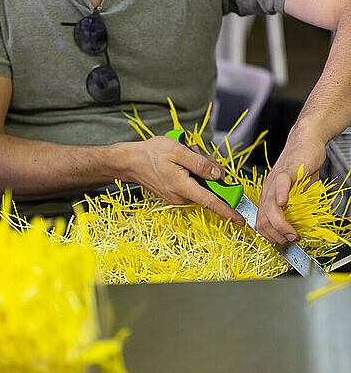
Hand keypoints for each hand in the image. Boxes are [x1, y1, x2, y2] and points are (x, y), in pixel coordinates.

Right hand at [126, 136, 244, 225]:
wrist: (130, 161)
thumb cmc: (151, 154)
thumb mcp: (177, 151)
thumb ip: (200, 164)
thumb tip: (218, 175)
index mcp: (183, 187)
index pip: (211, 202)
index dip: (228, 212)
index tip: (242, 221)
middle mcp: (182, 197)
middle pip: (209, 188)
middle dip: (210, 170)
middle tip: (198, 153)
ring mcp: (178, 197)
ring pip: (201, 184)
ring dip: (200, 169)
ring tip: (186, 155)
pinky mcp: (175, 194)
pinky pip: (192, 184)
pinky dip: (192, 172)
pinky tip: (182, 161)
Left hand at [256, 126, 326, 243]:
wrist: (306, 142)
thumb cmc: (302, 167)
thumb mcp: (299, 195)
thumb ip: (298, 210)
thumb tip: (301, 229)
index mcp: (268, 197)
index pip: (261, 222)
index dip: (271, 237)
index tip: (284, 244)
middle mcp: (268, 190)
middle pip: (262, 219)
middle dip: (276, 236)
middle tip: (291, 241)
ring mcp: (274, 181)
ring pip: (270, 207)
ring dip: (281, 224)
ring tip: (292, 233)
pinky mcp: (286, 171)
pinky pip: (280, 184)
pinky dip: (281, 195)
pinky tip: (285, 203)